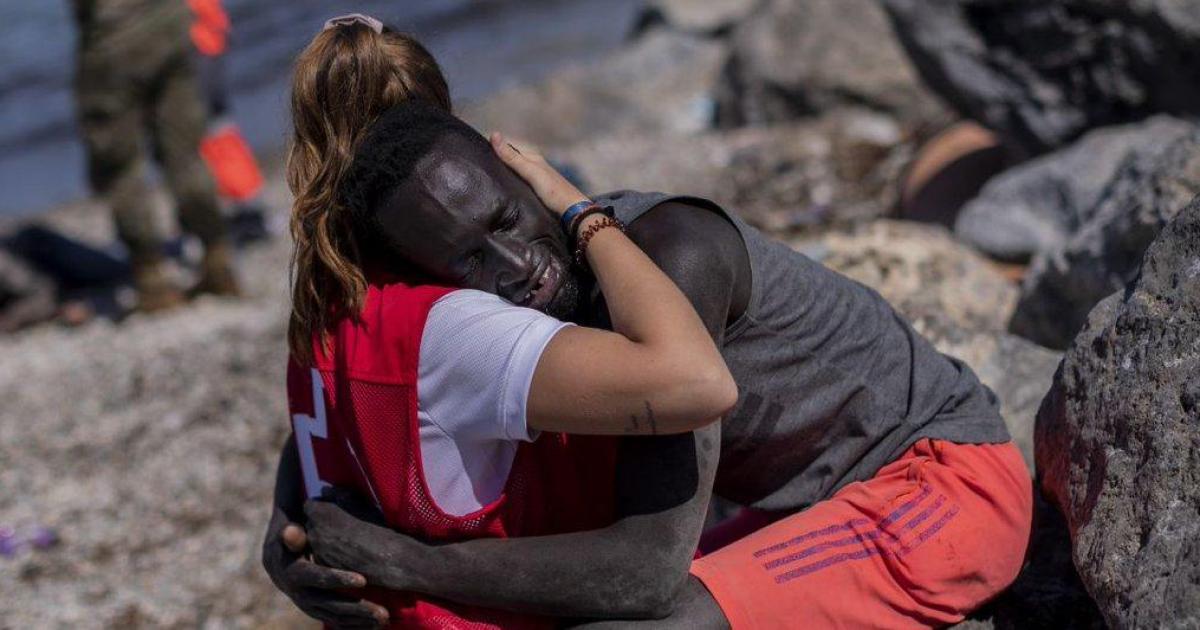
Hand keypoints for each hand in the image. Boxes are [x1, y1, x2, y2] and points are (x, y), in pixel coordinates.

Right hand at [261, 505, 388, 627]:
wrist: (279, 560)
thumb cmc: (293, 538)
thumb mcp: (291, 533)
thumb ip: (294, 533)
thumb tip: (289, 530)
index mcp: (295, 573)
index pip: (318, 577)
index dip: (339, 579)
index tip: (364, 580)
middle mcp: (301, 594)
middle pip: (330, 604)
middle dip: (357, 608)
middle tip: (383, 612)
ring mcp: (309, 605)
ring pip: (335, 616)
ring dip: (359, 619)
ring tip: (384, 619)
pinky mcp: (317, 611)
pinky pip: (335, 620)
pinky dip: (353, 624)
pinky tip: (374, 626)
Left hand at [305, 487, 416, 592]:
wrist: (389, 561)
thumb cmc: (378, 529)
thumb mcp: (361, 505)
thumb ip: (340, 496)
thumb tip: (325, 490)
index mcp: (322, 513)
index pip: (310, 505)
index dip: (322, 506)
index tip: (334, 508)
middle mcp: (315, 533)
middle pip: (311, 523)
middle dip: (321, 522)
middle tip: (341, 523)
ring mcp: (318, 552)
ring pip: (315, 540)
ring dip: (324, 538)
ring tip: (346, 539)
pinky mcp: (325, 568)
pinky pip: (321, 556)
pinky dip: (329, 553)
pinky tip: (347, 553)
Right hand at [490, 132, 587, 215]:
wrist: (572, 211)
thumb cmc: (553, 190)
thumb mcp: (530, 172)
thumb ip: (512, 157)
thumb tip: (494, 134)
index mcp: (534, 159)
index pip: (511, 151)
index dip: (497, 151)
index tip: (480, 153)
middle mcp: (536, 167)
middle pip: (514, 163)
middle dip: (500, 165)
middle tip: (482, 169)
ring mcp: (538, 181)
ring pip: (518, 176)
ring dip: (506, 177)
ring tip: (490, 181)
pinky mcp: (539, 194)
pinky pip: (521, 187)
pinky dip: (513, 187)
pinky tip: (506, 193)